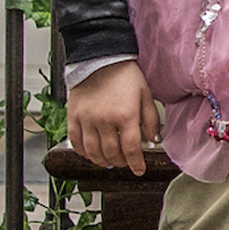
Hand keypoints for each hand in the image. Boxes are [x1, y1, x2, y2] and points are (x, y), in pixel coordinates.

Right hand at [68, 61, 165, 175]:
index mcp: (125, 115)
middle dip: (121, 162)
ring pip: (93, 152)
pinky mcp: (73, 116)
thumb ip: (151, 119)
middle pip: (112, 154)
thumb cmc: (125, 75)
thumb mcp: (145, 95)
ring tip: (109, 160)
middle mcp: (105, 120)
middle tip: (125, 162)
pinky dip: (82, 152)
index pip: (132, 149)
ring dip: (103, 161)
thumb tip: (155, 140)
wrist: (101, 58)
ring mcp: (87, 119)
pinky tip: (90, 154)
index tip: (139, 170)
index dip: (136, 164)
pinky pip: (75, 141)